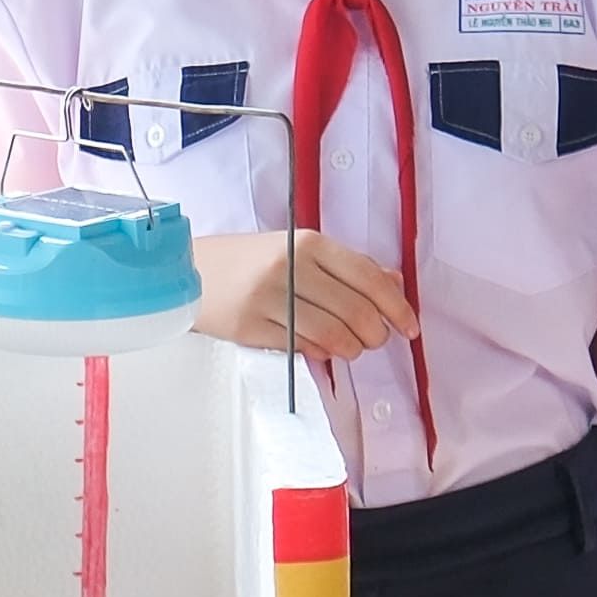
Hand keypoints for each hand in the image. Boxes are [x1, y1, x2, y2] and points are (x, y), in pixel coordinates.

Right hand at [190, 232, 419, 363]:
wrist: (187, 270)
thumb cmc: (248, 259)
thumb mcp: (297, 249)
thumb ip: (346, 264)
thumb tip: (394, 283)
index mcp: (307, 243)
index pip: (367, 277)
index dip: (397, 306)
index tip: (410, 326)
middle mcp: (290, 268)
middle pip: (355, 312)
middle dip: (376, 334)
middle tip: (377, 340)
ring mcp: (269, 299)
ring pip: (332, 336)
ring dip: (351, 348)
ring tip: (350, 347)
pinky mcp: (252, 328)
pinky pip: (302, 349)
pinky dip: (321, 354)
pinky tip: (321, 349)